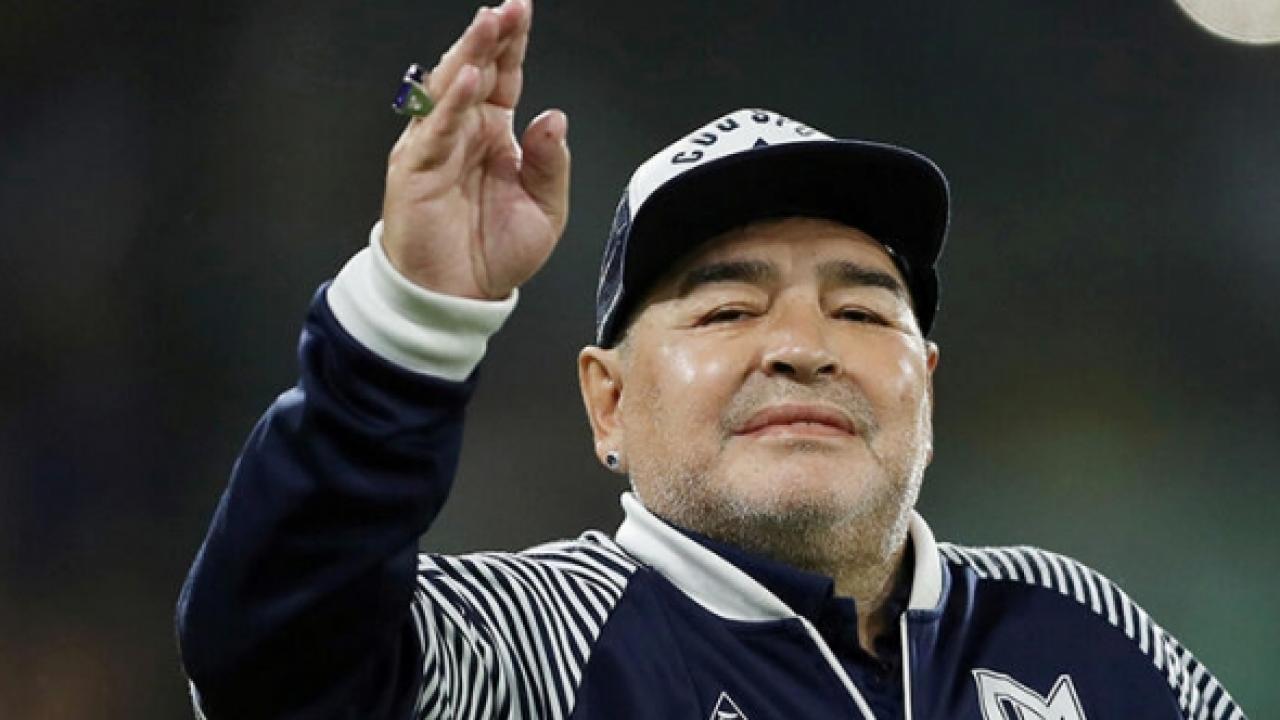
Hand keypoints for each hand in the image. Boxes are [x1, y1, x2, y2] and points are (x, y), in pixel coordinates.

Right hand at [381, 0, 569, 299]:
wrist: (460, 299)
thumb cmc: (496, 254)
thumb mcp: (545, 210)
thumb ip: (552, 163)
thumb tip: (554, 116)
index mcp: (494, 134)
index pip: (505, 77)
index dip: (512, 44)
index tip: (523, 9)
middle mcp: (463, 132)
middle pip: (476, 71)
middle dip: (490, 37)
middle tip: (508, 6)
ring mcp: (435, 147)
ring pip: (450, 91)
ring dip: (469, 55)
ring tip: (488, 24)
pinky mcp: (415, 171)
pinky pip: (433, 131)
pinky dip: (450, 105)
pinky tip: (469, 79)